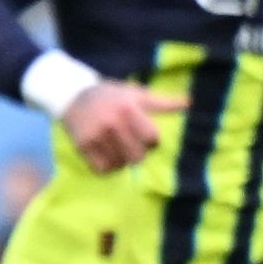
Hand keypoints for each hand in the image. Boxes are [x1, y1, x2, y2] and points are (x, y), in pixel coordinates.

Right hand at [59, 81, 183, 173]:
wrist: (73, 95)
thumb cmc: (112, 96)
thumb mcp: (136, 94)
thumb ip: (162, 102)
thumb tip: (189, 103)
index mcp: (128, 109)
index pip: (151, 139)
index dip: (151, 141)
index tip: (145, 136)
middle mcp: (111, 123)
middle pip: (137, 157)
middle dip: (138, 153)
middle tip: (131, 145)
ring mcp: (95, 136)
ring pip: (120, 164)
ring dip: (122, 161)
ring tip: (119, 149)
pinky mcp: (82, 146)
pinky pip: (102, 169)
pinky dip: (108, 167)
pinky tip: (108, 156)